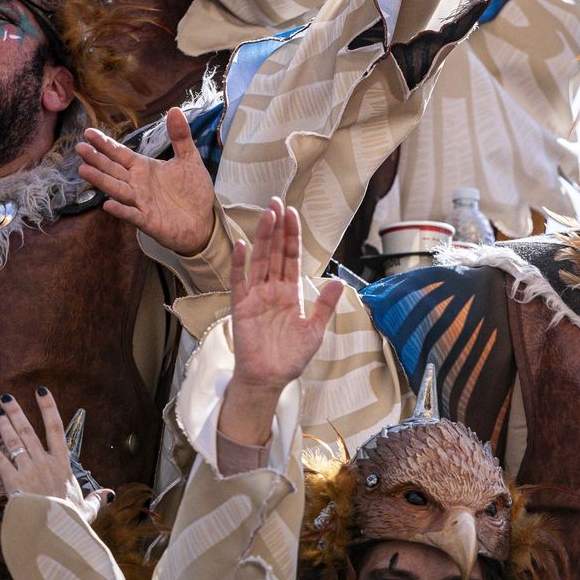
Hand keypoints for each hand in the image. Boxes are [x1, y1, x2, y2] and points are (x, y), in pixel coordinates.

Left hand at [0, 388, 107, 523]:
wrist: (54, 532)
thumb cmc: (71, 520)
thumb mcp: (87, 509)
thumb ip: (96, 500)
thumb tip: (108, 495)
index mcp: (63, 465)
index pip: (56, 429)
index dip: (48, 408)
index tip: (42, 392)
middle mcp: (45, 463)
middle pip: (30, 431)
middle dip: (18, 413)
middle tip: (7, 398)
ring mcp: (28, 471)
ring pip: (15, 443)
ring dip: (5, 426)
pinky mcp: (13, 484)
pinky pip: (1, 462)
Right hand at [78, 107, 214, 255]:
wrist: (203, 221)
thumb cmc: (192, 191)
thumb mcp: (189, 160)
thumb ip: (180, 137)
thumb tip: (176, 110)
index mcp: (144, 168)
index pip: (120, 153)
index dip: (105, 144)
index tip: (88, 132)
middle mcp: (137, 184)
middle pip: (113, 169)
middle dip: (96, 159)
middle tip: (80, 148)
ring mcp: (140, 202)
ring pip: (117, 189)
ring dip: (101, 181)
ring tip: (84, 170)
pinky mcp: (148, 220)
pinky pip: (132, 215)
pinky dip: (121, 210)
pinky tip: (108, 205)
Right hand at [219, 199, 343, 447]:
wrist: (269, 378)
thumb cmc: (291, 357)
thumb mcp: (315, 330)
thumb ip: (325, 306)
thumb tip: (339, 281)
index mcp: (291, 293)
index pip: (291, 258)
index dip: (292, 236)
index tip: (292, 213)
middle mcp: (273, 290)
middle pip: (275, 253)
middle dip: (277, 228)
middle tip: (277, 202)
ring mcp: (256, 296)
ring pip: (259, 261)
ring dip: (262, 238)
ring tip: (266, 215)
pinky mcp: (241, 307)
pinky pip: (240, 282)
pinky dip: (240, 264)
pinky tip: (243, 246)